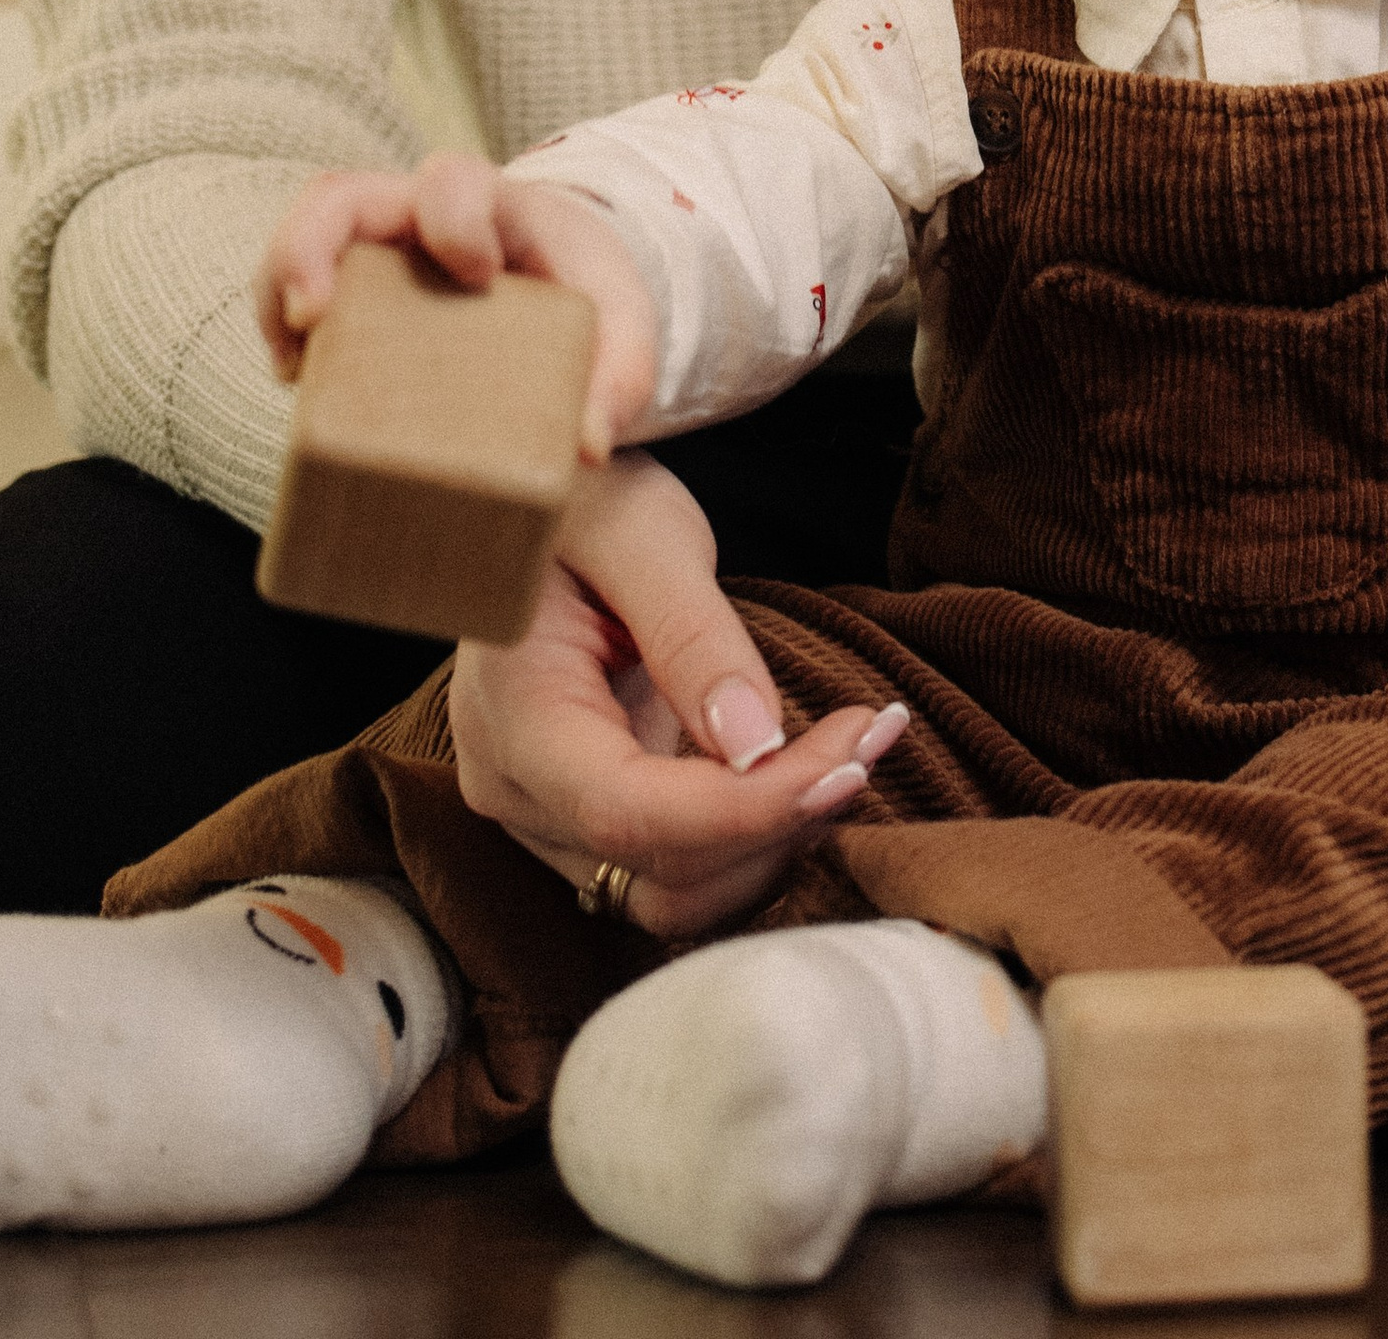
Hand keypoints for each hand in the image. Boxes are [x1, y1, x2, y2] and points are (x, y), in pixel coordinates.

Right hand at [257, 154, 661, 458]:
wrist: (561, 282)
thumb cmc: (586, 295)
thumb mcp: (623, 329)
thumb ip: (621, 379)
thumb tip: (589, 446)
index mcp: (494, 206)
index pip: (457, 180)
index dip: (453, 217)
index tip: (473, 274)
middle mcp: (420, 211)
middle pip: (344, 193)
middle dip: (313, 243)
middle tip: (314, 314)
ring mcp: (376, 242)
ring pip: (304, 233)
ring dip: (280, 285)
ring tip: (290, 363)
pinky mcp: (349, 283)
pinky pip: (294, 279)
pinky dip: (281, 321)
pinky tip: (295, 376)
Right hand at [451, 455, 906, 939]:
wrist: (552, 501)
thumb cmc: (589, 496)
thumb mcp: (642, 531)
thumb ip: (692, 635)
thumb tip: (756, 745)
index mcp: (511, 711)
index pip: (626, 811)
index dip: (744, 811)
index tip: (846, 764)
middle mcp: (515, 787)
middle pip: (656, 864)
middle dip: (781, 817)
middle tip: (876, 733)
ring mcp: (546, 814)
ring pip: (672, 891)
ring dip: (776, 841)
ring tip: (856, 753)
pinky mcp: (591, 818)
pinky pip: (676, 867)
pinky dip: (753, 839)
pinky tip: (811, 775)